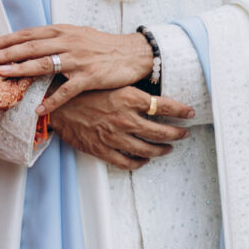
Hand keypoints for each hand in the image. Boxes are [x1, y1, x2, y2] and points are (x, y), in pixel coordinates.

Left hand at [0, 21, 153, 106]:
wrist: (133, 53)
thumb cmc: (103, 46)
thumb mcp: (78, 35)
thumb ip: (56, 38)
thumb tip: (30, 43)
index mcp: (63, 31)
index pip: (30, 34)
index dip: (8, 39)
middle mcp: (69, 42)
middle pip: (31, 47)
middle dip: (6, 54)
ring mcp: (79, 60)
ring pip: (45, 64)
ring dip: (22, 70)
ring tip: (3, 76)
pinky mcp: (90, 77)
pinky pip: (67, 90)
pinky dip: (52, 101)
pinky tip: (39, 109)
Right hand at [47, 85, 192, 169]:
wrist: (57, 105)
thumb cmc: (84, 92)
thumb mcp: (113, 85)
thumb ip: (134, 93)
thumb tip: (156, 98)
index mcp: (129, 98)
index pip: (165, 106)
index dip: (181, 111)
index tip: (190, 113)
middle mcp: (125, 119)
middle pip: (162, 132)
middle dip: (177, 134)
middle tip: (183, 134)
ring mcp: (115, 137)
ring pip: (148, 150)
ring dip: (162, 150)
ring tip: (168, 148)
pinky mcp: (103, 150)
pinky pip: (128, 162)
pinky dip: (140, 162)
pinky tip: (144, 159)